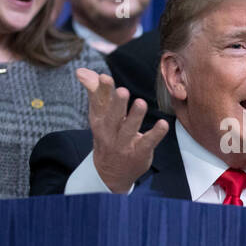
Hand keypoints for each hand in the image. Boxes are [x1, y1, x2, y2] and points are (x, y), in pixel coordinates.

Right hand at [77, 68, 168, 192]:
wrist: (109, 174)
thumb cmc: (107, 136)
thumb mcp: (99, 116)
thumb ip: (95, 92)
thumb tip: (81, 71)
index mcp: (99, 121)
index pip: (99, 104)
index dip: (102, 91)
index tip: (104, 77)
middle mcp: (110, 132)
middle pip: (113, 117)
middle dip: (117, 104)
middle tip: (122, 90)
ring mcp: (124, 144)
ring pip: (129, 129)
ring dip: (135, 116)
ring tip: (141, 103)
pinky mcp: (139, 153)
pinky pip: (148, 142)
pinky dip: (156, 134)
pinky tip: (163, 124)